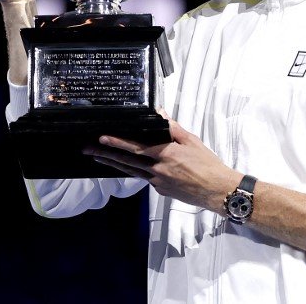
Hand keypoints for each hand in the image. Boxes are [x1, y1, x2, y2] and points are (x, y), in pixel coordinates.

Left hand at [84, 120, 239, 212]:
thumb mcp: (193, 141)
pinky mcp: (161, 191)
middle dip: (106, 154)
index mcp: (167, 154)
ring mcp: (158, 182)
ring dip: (114, 164)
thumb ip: (174, 128)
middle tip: (89, 149)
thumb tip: (160, 114)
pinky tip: (128, 167)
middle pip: (128, 160)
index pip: (137, 146)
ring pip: (131, 171)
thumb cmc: (208, 164)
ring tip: (98, 158)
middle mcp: (158, 170)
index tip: (102, 137)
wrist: (217, 190)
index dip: (118, 142)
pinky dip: (135, 171)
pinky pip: (145, 178)